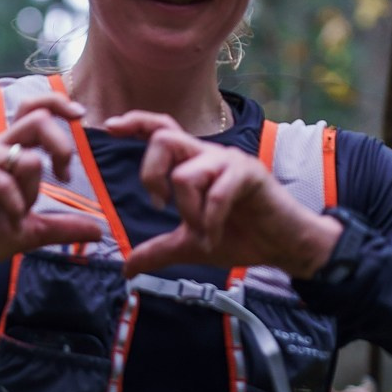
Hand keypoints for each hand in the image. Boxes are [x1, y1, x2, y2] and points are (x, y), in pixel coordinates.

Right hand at [0, 92, 111, 268]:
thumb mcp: (32, 232)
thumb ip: (63, 229)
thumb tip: (97, 232)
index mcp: (13, 151)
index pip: (37, 110)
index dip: (59, 105)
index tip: (82, 116)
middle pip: (37, 119)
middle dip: (61, 145)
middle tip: (64, 176)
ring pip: (24, 155)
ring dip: (32, 188)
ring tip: (23, 214)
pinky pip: (0, 179)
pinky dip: (14, 202)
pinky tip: (14, 220)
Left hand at [105, 110, 341, 280]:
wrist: (281, 246)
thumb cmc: (240, 236)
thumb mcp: (190, 246)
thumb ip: (159, 252)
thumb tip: (127, 269)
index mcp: (193, 164)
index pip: (162, 130)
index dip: (136, 123)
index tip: (110, 127)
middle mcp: (208, 155)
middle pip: (164, 138)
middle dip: (151, 174)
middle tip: (160, 205)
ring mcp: (228, 161)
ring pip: (185, 173)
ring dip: (187, 212)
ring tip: (201, 232)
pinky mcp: (248, 174)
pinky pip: (215, 193)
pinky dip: (209, 221)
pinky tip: (214, 236)